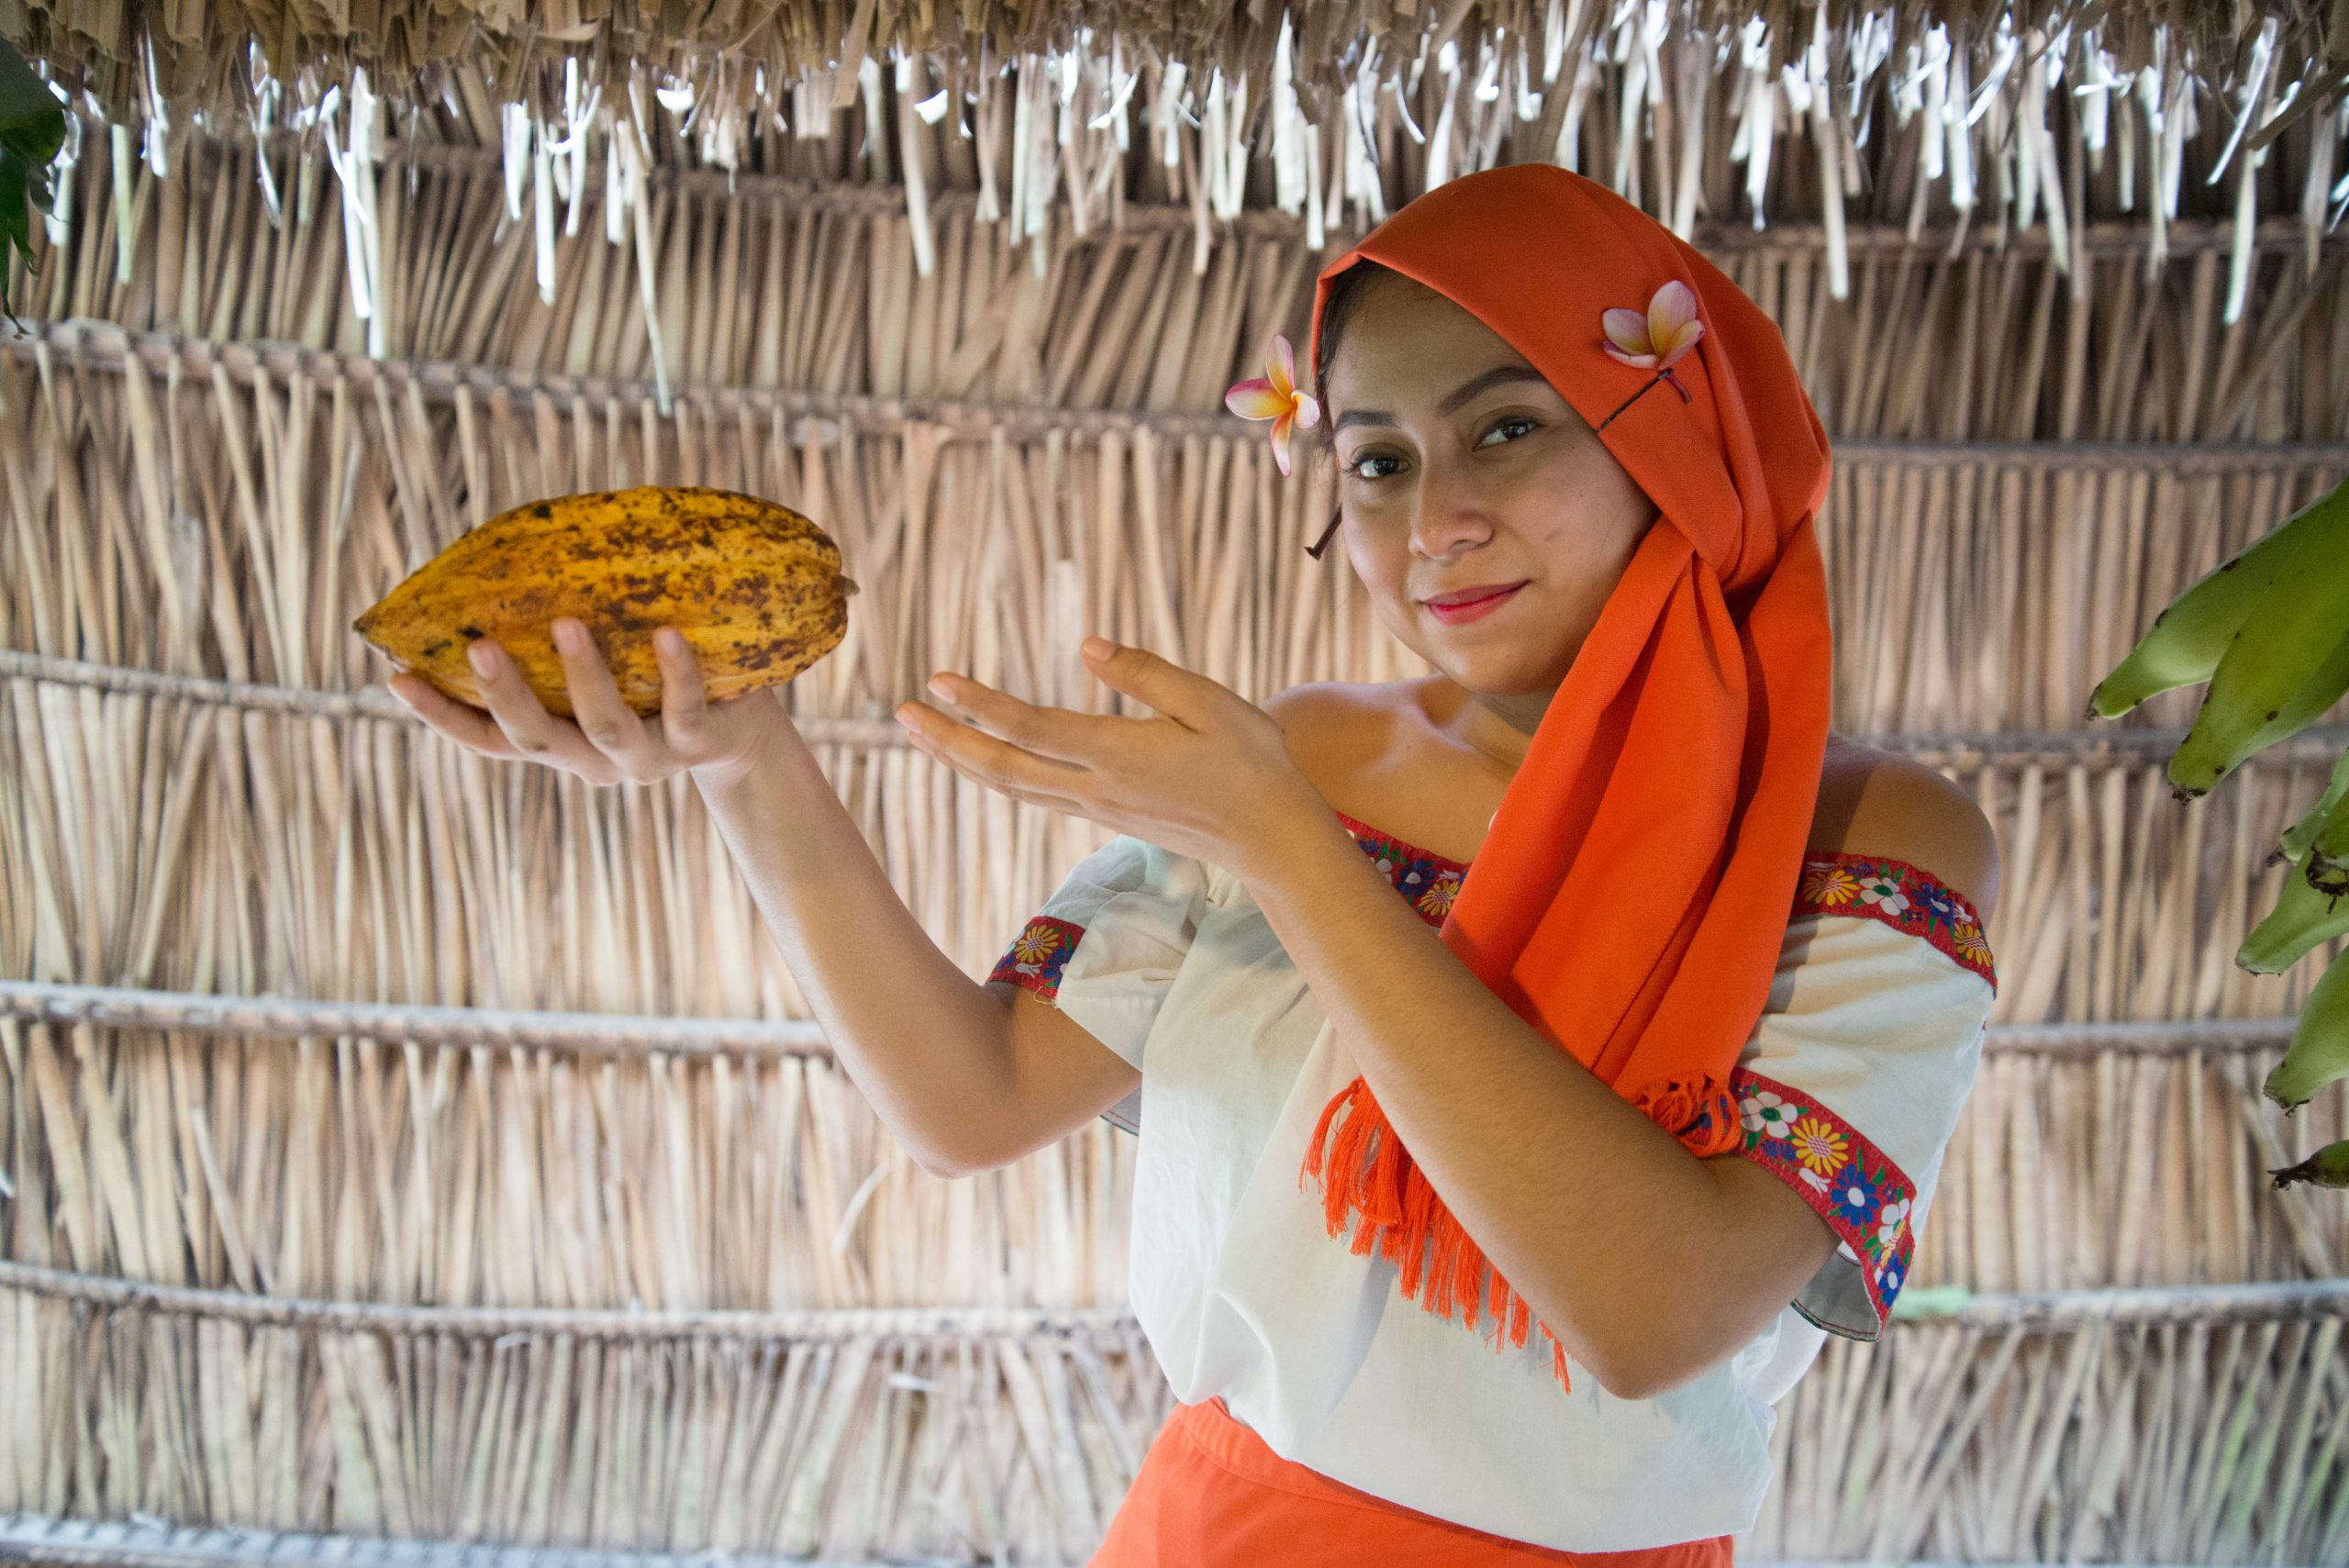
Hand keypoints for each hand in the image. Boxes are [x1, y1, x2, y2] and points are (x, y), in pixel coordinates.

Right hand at [388, 618, 787, 787]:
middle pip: (535, 738)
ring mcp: (644, 757)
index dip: (441, 715)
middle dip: (504, 695)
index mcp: (557, 742)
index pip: (488, 737)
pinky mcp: (696, 744)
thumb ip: (553, 631)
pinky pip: (684, 709)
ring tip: (566, 624)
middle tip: (478, 648)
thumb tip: (511, 551)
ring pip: (605, 727)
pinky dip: (676, 673)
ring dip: (583, 676)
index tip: (396, 677)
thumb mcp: (600, 661)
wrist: (739, 731)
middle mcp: (591, 760)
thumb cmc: (650, 679)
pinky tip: (667, 633)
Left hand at [892, 638, 1321, 868]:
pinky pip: (1035, 795)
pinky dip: (998, 776)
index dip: (978, 706)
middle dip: (947, 742)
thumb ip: (1148, 675)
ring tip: (924, 736)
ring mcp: (1099, 807)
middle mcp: (1097, 788)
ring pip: (1013, 787)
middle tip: (900, 712)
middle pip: (1002, 769)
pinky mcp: (1107, 815)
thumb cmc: (1252, 764)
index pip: (1031, 728)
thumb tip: (1088, 646)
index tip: (937, 680)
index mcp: (1119, 754)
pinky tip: (984, 762)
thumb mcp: (1212, 704)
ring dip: (963, 761)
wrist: (1271, 840)